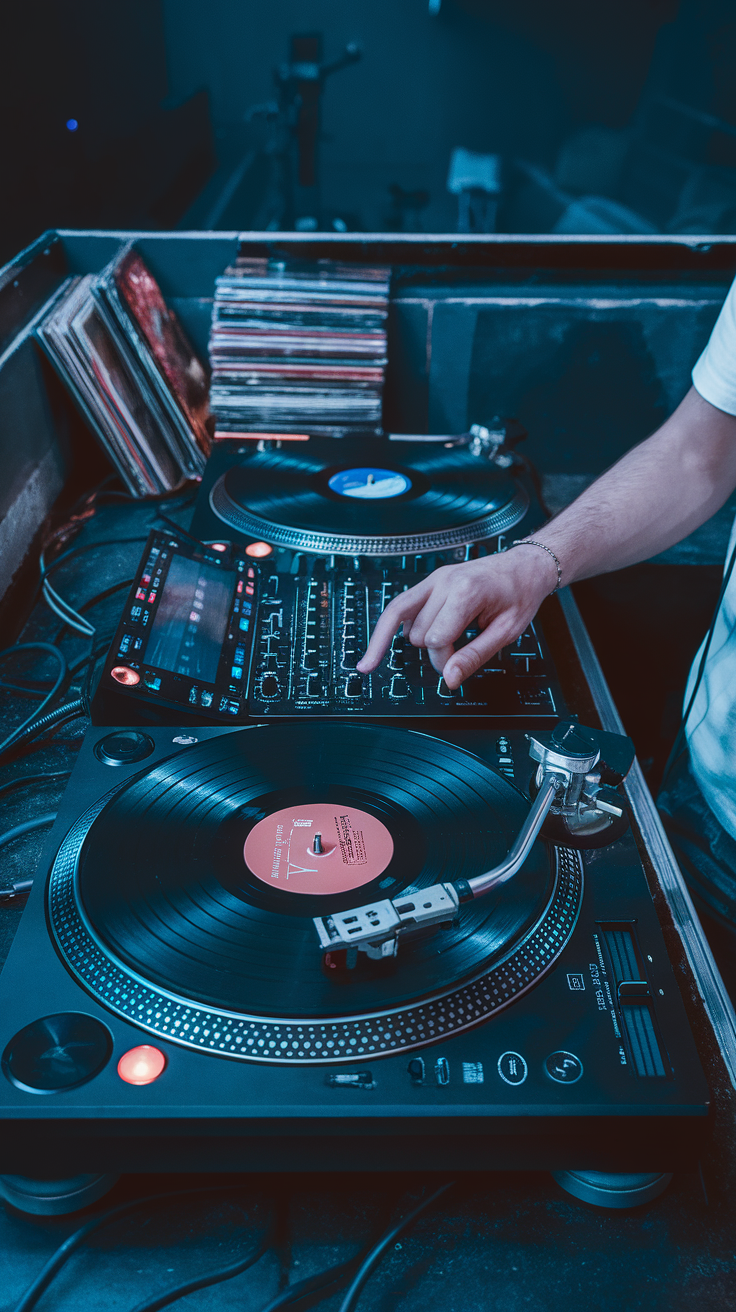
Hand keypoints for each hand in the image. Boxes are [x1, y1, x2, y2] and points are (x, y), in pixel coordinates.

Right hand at [356, 549, 555, 688]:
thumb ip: (475, 656)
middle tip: (461, 651)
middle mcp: (443, 581)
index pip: (435, 640)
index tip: (460, 666)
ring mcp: (433, 579)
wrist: (524, 566)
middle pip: (417, 634)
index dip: (445, 661)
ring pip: (403, 623)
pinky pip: (399, 606)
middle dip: (435, 651)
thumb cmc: (520, 595)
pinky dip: (394, 626)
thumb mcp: (506, 631)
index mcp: (465, 591)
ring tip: (446, 641)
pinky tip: (386, 643)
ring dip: (420, 640)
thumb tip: (450, 680)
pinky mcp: (429, 582)